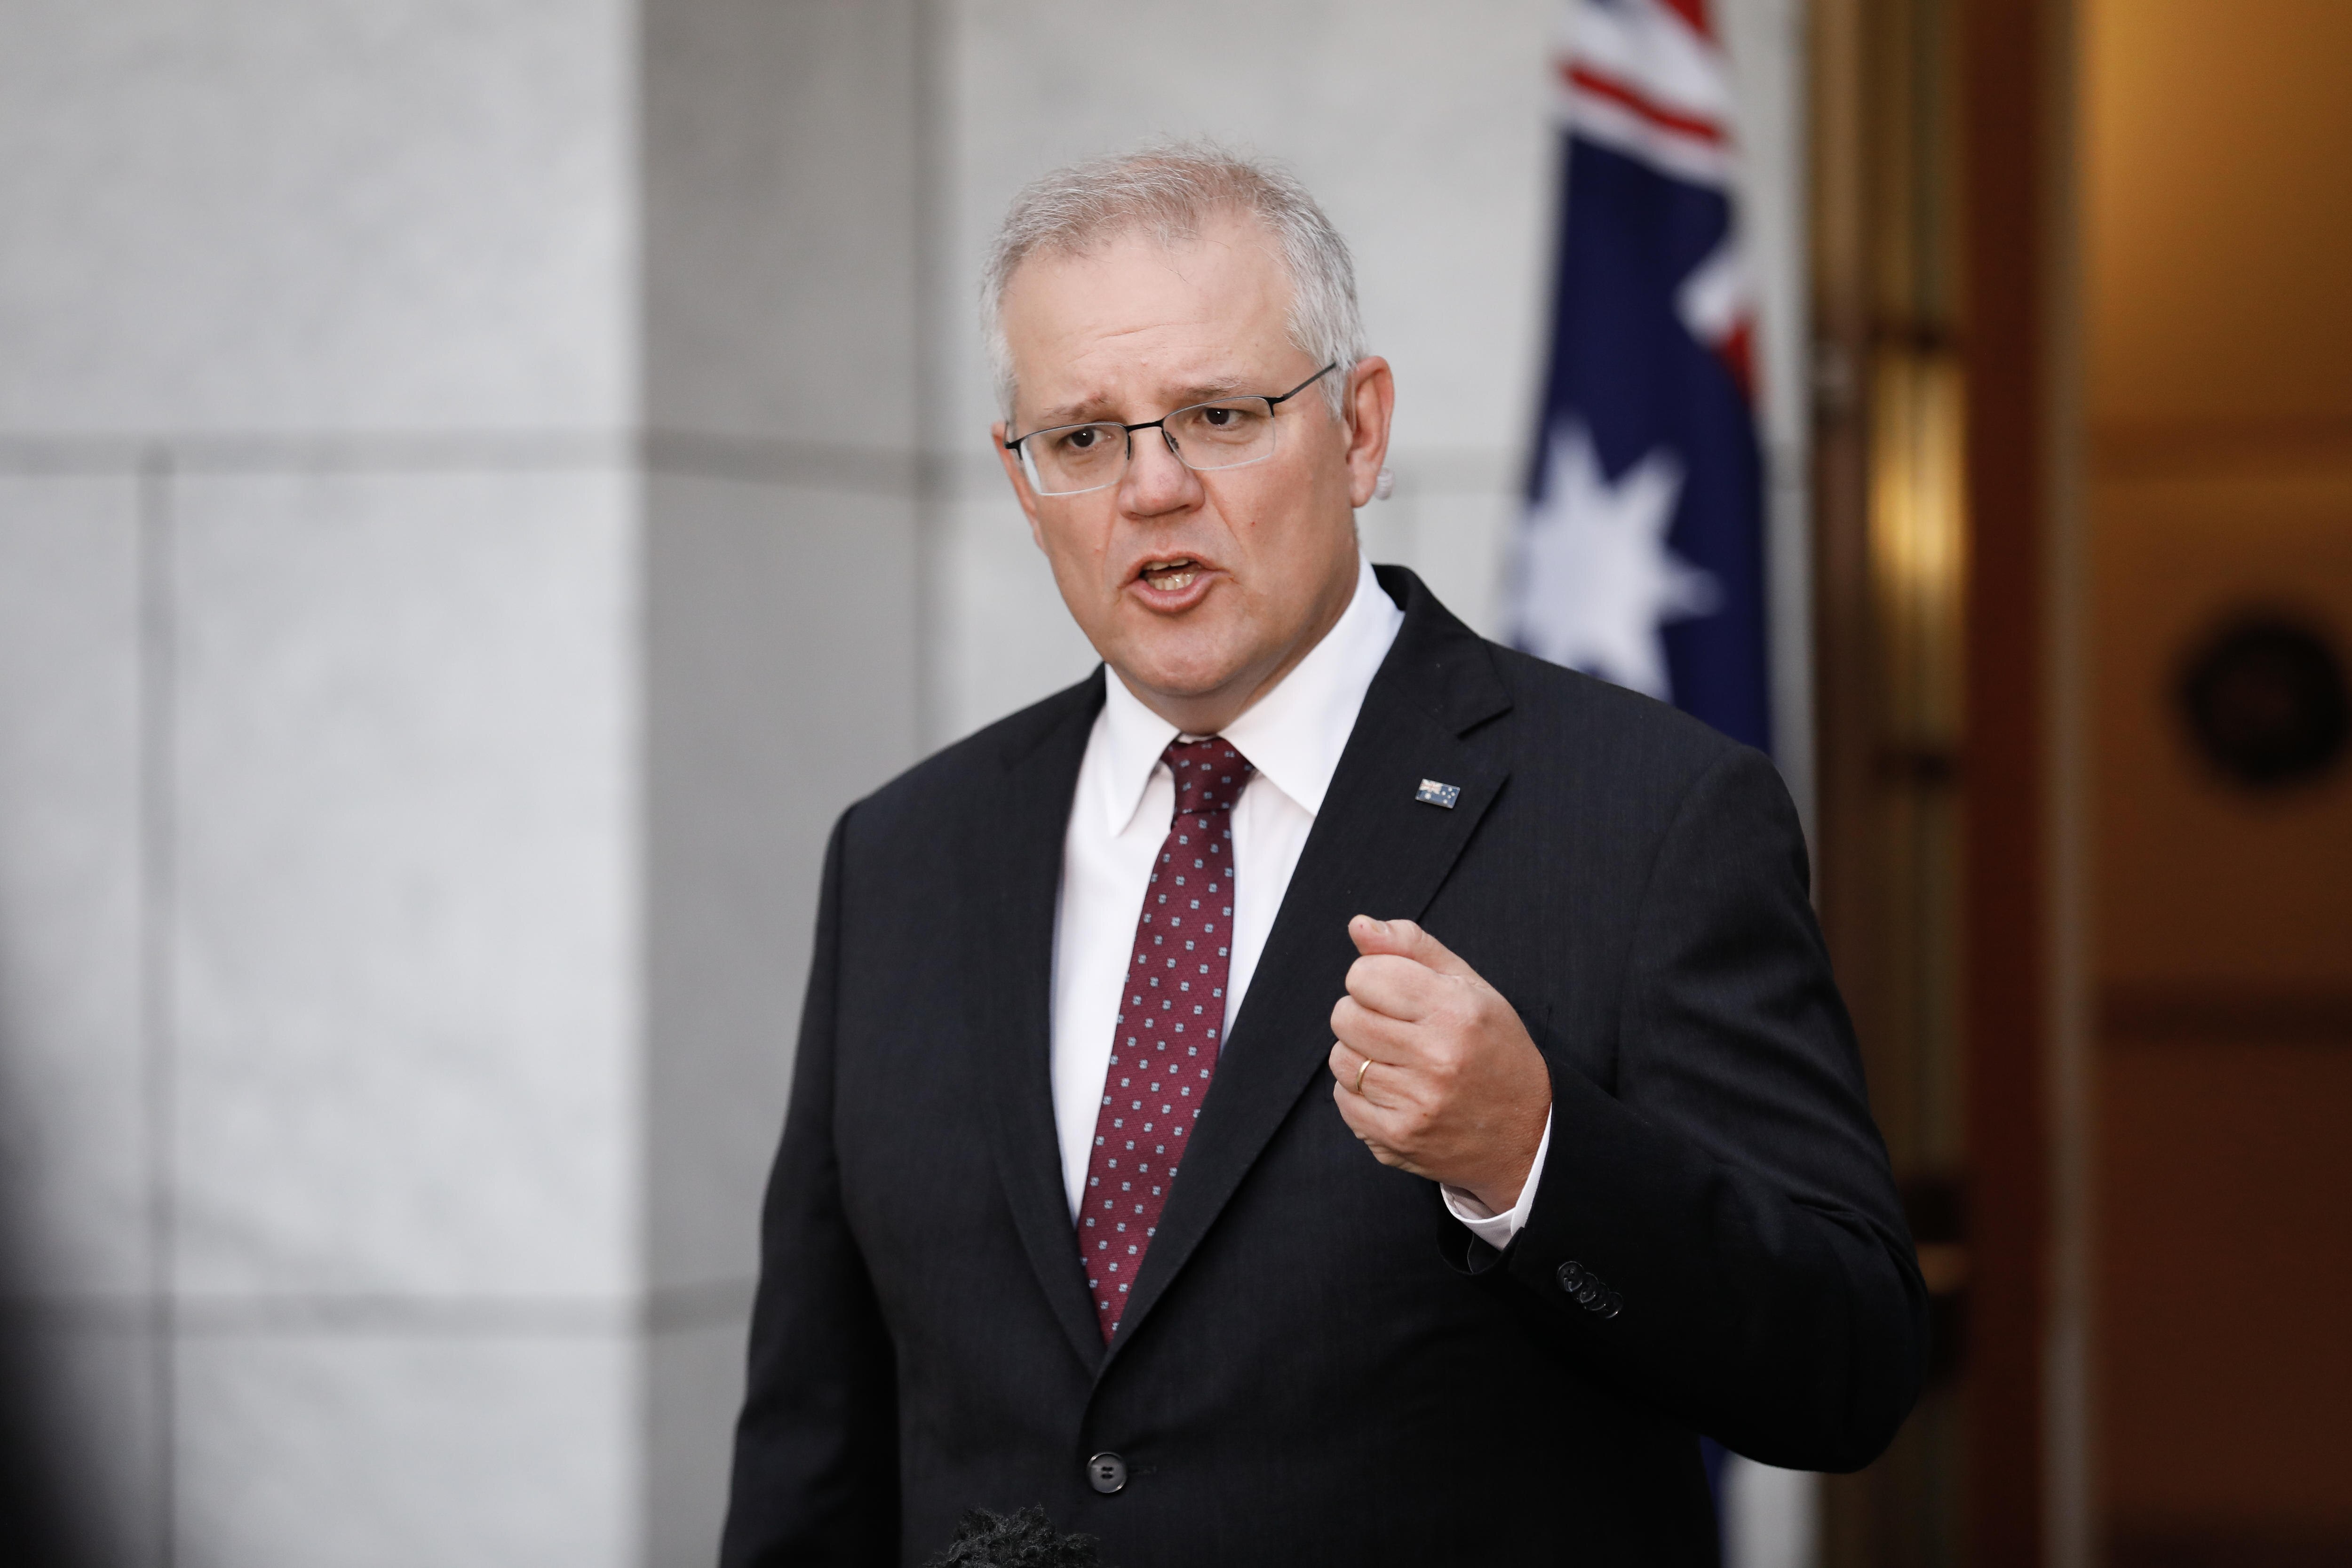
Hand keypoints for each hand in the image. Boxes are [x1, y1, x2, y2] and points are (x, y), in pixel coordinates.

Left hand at [1327, 916, 1550, 1214]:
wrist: (1527, 1134)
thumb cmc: (1494, 1049)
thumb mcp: (1469, 987)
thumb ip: (1412, 948)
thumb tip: (1358, 925)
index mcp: (1456, 1011)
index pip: (1364, 974)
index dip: (1375, 979)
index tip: (1396, 994)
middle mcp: (1437, 1057)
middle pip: (1345, 1016)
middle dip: (1362, 1015)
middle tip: (1397, 1028)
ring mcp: (1416, 1103)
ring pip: (1340, 1059)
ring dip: (1360, 1054)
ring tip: (1398, 1060)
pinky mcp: (1397, 1138)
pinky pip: (1344, 1100)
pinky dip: (1360, 1093)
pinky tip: (1395, 1091)